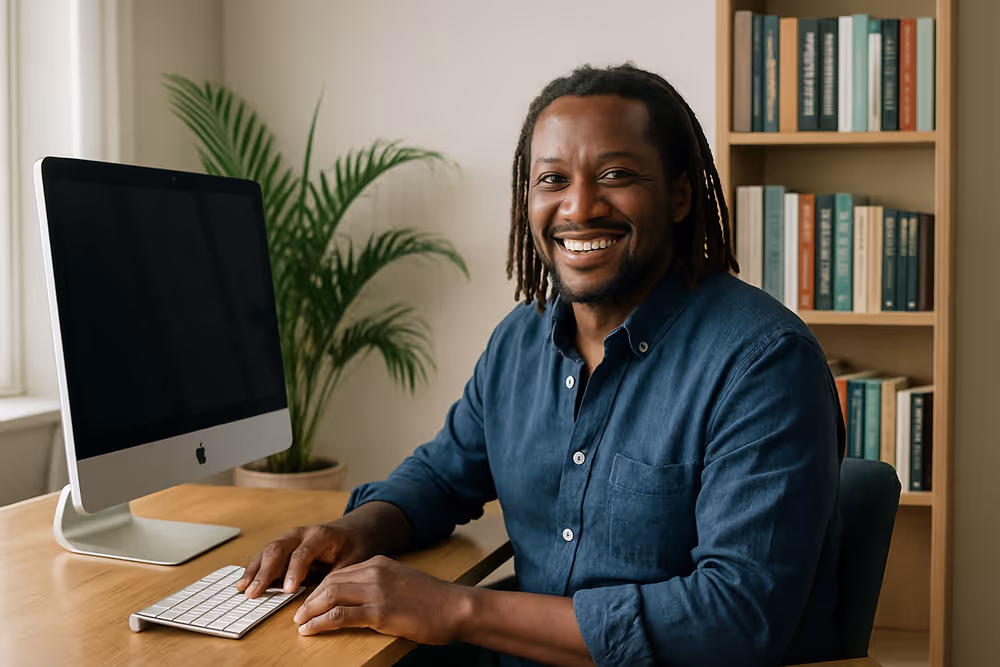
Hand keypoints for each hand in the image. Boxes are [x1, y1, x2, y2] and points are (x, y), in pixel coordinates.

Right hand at [236, 523, 368, 598]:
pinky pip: (265, 556)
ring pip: (267, 552)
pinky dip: (254, 569)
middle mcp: (300, 534)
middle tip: (255, 592)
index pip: (302, 554)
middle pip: (278, 550)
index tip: (286, 590)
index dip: (293, 572)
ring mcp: (289, 538)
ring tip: (243, 589)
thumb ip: (336, 575)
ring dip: (254, 571)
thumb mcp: (353, 560)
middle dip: (265, 572)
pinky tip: (244, 583)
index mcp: (319, 535)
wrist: (354, 531)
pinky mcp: (283, 546)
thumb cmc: (354, 547)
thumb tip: (322, 596)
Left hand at [292, 555, 472, 643]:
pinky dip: (321, 622)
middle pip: (330, 582)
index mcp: (379, 563)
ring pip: (330, 596)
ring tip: (300, 624)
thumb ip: (380, 584)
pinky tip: (311, 630)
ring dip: (310, 611)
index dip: (320, 589)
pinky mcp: (380, 612)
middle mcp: (375, 572)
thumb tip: (358, 598)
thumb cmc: (433, 600)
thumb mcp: (402, 582)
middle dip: (310, 600)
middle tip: (298, 615)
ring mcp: (377, 591)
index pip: (339, 573)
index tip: (310, 602)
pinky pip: (341, 615)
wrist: (455, 608)